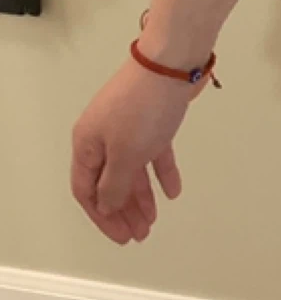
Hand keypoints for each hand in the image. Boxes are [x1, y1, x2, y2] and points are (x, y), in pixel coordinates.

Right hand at [70, 57, 206, 244]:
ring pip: (132, 169)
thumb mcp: (125, 154)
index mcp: (87, 145)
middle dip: (123, 211)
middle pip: (110, 183)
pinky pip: (154, 152)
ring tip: (153, 221)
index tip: (121, 237)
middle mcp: (103, 137)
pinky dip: (162, 171)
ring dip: (142, 196)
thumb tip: (105, 205)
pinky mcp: (153, 119)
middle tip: (140, 235)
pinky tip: (174, 191)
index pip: (86, 191)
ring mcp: (129, 127)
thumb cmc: (142, 111)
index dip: (102, 217)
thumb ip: (115, 184)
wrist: (170, 62)